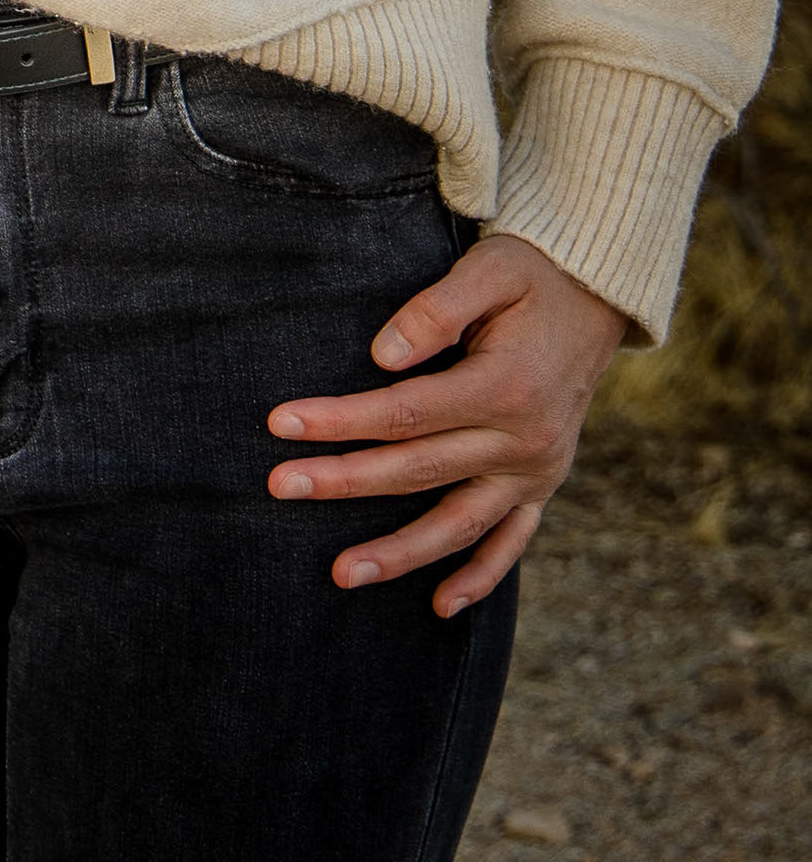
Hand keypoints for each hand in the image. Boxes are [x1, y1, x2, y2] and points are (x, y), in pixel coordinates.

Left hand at [267, 232, 628, 612]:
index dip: (341, 420)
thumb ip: (434, 311)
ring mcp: (536, 471)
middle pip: (418, 470)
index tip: (280, 424)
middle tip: (279, 487)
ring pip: (459, 523)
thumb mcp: (489, 270)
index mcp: (505, 387)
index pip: (405, 412)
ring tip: (342, 574)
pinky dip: (479, 577)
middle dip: (344, 481)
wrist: (597, 299)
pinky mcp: (543, 485)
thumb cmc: (531, 275)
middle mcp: (524, 441)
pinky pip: (511, 542)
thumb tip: (380, 356)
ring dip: (401, 553)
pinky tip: (441, 606)